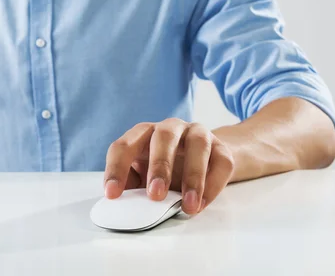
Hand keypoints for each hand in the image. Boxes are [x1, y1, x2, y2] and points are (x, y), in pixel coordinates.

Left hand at [104, 119, 234, 214]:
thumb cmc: (166, 169)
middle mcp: (170, 128)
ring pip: (197, 144)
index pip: (124, 145)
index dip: (116, 169)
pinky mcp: (222, 148)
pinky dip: (212, 185)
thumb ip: (131, 186)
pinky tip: (202, 203)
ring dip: (192, 176)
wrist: (204, 161)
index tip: (112, 194)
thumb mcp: (143, 176)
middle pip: (163, 136)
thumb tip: (120, 203)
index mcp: (143, 134)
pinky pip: (221, 162)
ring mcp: (198, 134)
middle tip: (155, 195)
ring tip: (187, 205)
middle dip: (159, 166)